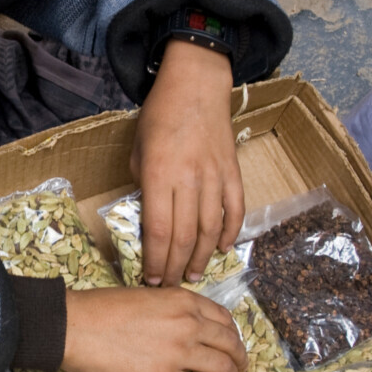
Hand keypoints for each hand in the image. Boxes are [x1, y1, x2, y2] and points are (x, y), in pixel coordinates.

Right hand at [62, 287, 246, 371]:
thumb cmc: (103, 308)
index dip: (231, 333)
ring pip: (223, 369)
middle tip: (240, 367)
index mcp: (184, 301)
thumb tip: (184, 327)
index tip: (231, 342)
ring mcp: (180, 353)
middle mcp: (190, 324)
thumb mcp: (147, 296)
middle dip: (240, 358)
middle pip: (231, 344)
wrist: (77, 327)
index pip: (223, 318)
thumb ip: (172, 309)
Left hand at [130, 39, 244, 286]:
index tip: (151, 279)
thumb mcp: (137, 148)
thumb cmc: (160, 115)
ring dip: (201, 257)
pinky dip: (229, 232)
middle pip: (184, 236)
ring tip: (193, 275)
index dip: (155, 260)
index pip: (158, 230)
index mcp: (159, 173)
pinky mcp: (233, 172)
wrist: (196, 84)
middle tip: (170, 286)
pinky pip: (235, 209)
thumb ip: (143, 184)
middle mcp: (189, 179)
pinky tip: (220, 248)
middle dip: (175, 267)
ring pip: (210, 229)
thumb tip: (150, 217)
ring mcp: (215, 176)